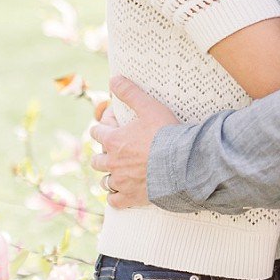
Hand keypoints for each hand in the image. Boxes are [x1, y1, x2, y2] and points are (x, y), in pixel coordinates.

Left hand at [89, 76, 180, 208]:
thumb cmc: (166, 134)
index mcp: (114, 141)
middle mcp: (113, 162)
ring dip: (109, 175)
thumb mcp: (149, 107)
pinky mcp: (131, 197)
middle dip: (102, 154)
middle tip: (114, 151)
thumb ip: (131, 93)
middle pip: (97, 159)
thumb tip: (114, 79)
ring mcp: (121, 181)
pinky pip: (114, 200)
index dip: (102, 128)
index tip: (110, 126)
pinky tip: (122, 193)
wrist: (182, 164)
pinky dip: (116, 197)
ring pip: (104, 181)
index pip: (97, 133)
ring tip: (118, 172)